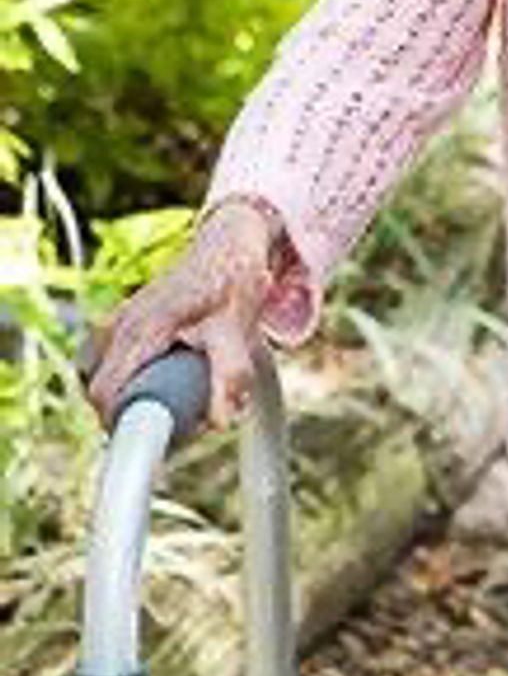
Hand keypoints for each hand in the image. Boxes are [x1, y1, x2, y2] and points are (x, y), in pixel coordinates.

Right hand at [84, 200, 279, 432]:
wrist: (228, 243)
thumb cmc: (233, 280)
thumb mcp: (239, 327)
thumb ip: (231, 374)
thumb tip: (220, 422)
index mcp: (141, 329)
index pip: (106, 394)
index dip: (125, 423)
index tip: (163, 432)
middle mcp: (118, 326)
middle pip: (100, 391)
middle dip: (136, 411)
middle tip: (181, 414)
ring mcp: (115, 323)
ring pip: (102, 378)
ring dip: (134, 394)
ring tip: (177, 391)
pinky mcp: (121, 324)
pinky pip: (109, 364)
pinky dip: (131, 378)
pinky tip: (164, 375)